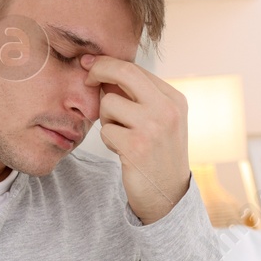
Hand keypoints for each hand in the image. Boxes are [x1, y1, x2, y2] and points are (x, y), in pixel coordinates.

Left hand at [82, 55, 190, 224]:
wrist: (168, 195)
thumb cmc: (158, 154)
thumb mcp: (158, 120)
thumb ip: (136, 96)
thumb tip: (98, 67)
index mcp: (174, 99)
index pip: (136, 69)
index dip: (108, 64)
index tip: (90, 64)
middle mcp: (167, 109)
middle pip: (124, 72)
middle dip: (99, 70)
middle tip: (86, 78)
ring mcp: (153, 127)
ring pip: (109, 104)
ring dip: (107, 120)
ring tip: (122, 136)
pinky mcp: (137, 146)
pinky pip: (106, 130)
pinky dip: (109, 140)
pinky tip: (123, 152)